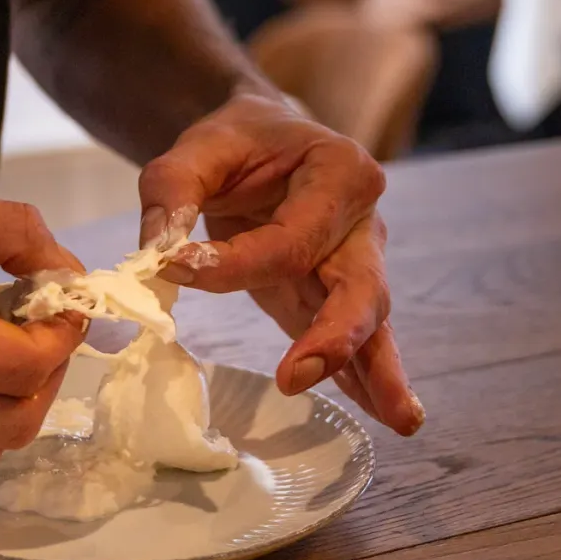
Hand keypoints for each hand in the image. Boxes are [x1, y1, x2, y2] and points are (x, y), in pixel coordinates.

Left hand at [138, 94, 422, 436]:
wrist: (259, 140)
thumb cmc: (235, 142)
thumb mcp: (196, 149)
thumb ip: (172, 190)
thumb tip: (159, 252)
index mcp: (338, 170)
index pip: (293, 238)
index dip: (237, 263)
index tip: (177, 270)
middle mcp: (362, 219)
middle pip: (361, 285)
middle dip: (336, 334)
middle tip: (299, 374)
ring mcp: (357, 261)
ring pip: (371, 320)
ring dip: (377, 371)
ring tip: (400, 419)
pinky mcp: (335, 295)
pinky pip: (357, 338)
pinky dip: (366, 378)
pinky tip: (381, 413)